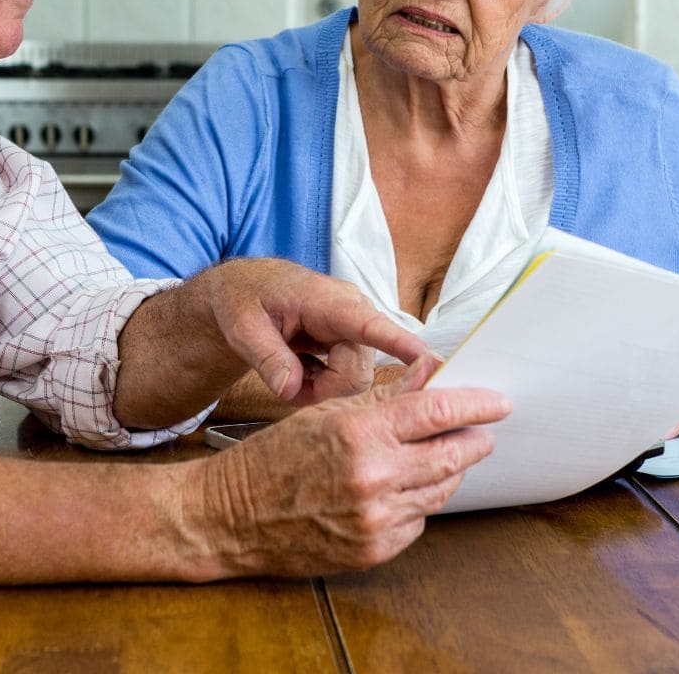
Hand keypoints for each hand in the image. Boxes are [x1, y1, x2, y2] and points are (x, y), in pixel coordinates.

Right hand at [195, 363, 508, 574]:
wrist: (232, 517)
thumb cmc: (273, 459)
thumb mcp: (325, 413)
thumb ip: (384, 396)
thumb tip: (428, 374)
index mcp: (358, 432)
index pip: (436, 413)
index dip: (475, 404)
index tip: (498, 401)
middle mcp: (372, 477)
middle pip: (451, 455)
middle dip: (473, 440)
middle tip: (482, 431)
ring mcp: (376, 519)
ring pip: (440, 490)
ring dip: (449, 471)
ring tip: (445, 456)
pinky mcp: (374, 550)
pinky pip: (418, 520)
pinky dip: (420, 502)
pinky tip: (406, 488)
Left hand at [204, 259, 429, 405]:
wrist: (246, 289)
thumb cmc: (244, 299)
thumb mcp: (243, 327)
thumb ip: (266, 358)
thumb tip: (289, 389)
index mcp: (329, 301)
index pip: (372, 325)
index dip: (403, 346)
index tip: (435, 362)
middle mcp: (353, 314)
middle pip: (358, 372)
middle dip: (324, 389)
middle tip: (287, 384)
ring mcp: (355, 330)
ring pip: (356, 380)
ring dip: (322, 389)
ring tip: (291, 375)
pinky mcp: (352, 343)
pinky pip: (349, 379)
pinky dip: (323, 385)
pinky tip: (302, 371)